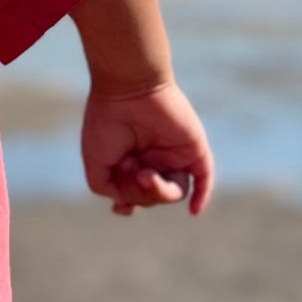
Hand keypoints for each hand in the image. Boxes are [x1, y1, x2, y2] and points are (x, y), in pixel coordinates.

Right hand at [81, 80, 214, 217]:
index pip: (136, 195)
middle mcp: (155, 160)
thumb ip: (109, 190)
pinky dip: (202, 196)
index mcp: (132, 163)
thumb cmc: (107, 121)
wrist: (127, 88)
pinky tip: (194, 212)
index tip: (120, 205)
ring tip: (144, 174)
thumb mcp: (97, 165)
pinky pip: (204, 178)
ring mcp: (175, 155)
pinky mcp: (193, 148)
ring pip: (175, 192)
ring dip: (158, 192)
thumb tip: (128, 204)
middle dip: (138, 192)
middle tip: (128, 166)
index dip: (129, 204)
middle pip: (153, 197)